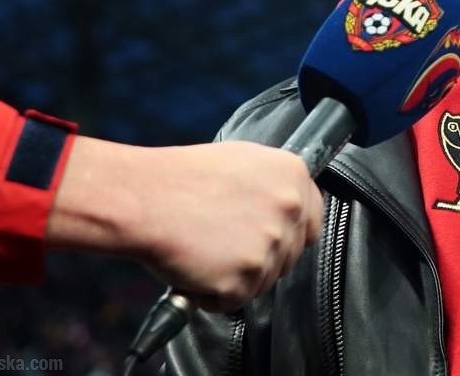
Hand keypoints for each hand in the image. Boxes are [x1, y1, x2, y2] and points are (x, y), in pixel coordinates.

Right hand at [47, 137, 323, 310]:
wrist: (146, 198)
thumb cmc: (184, 177)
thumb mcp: (244, 159)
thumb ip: (274, 183)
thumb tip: (283, 202)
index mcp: (293, 176)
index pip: (313, 219)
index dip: (289, 232)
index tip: (271, 237)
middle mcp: (289, 210)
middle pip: (289, 254)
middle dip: (261, 256)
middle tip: (226, 244)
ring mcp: (269, 246)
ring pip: (263, 280)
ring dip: (236, 276)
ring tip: (206, 249)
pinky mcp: (243, 278)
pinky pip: (234, 300)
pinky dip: (213, 294)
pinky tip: (196, 267)